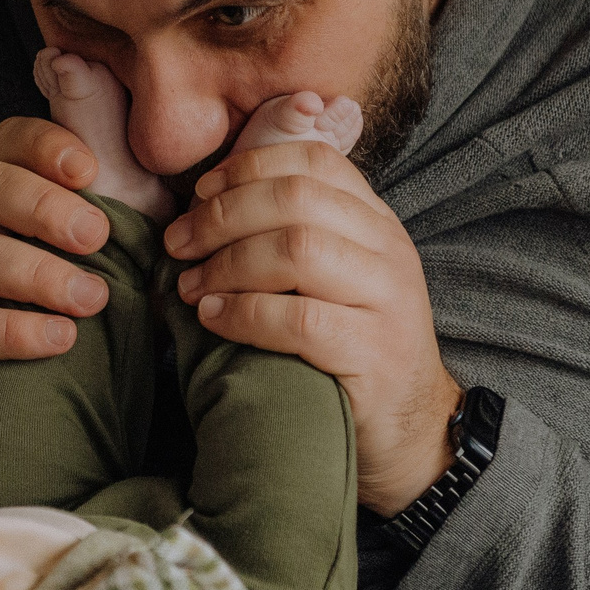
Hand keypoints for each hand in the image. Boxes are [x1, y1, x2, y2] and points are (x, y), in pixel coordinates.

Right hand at [0, 117, 113, 404]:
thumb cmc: (96, 284)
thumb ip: (106, 143)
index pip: (11, 140)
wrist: (73, 384)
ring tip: (93, 299)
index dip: (45, 146)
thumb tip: (75, 60)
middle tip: (98, 237)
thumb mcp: (121, 215)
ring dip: (38, 274)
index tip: (89, 170)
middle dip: (43, 206)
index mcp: (16, 185)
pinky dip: (14, 330)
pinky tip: (61, 339)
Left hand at [163, 139, 459, 513]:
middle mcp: (389, 251)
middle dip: (223, 214)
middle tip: (179, 242)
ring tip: (190, 285)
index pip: (315, 160)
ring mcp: (388, 302)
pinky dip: (243, 313)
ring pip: (298, 249)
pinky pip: (298, 319)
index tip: (202, 192)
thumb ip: (294, 233)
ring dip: (227, 263)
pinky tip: (212, 317)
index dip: (249, 166)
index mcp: (376, 221)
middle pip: (296, 197)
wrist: (410, 429)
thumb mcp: (337, 277)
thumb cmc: (351, 348)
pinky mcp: (374, 354)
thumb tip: (206, 200)